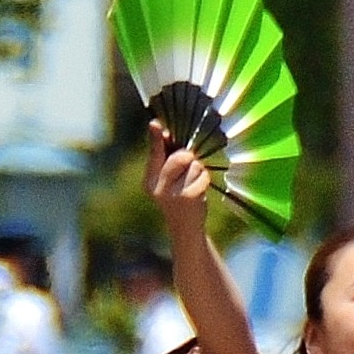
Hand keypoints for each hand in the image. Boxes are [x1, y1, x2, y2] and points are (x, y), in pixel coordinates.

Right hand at [143, 120, 212, 235]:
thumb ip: (166, 161)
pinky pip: (201, 175)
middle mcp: (157, 187)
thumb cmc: (179, 199)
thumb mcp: (168, 182)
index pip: (155, 154)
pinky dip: (204, 180)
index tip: (155, 124)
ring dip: (198, 171)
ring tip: (193, 185)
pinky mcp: (187, 197)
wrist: (185, 230)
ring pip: (193, 165)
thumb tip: (167, 134)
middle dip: (188, 158)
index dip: (156, 138)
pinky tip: (199, 192)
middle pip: (180, 156)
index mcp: (149, 181)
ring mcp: (172, 193)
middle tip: (188, 170)